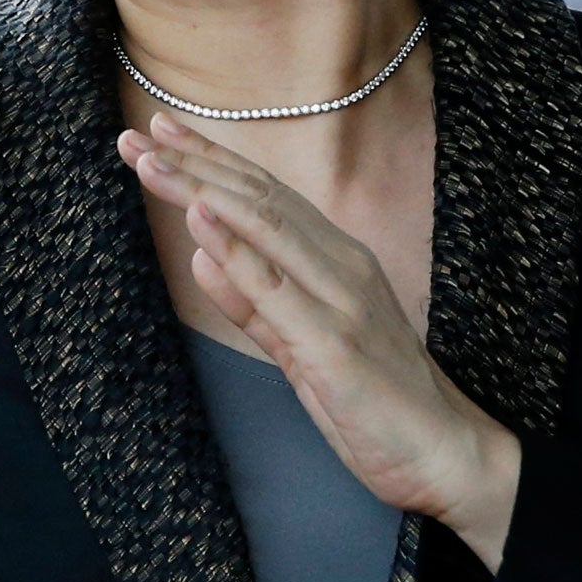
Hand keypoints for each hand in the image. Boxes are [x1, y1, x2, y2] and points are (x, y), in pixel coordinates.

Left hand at [119, 112, 521, 571]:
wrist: (445, 452)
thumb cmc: (374, 398)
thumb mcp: (299, 344)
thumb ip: (251, 300)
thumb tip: (202, 255)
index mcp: (336, 259)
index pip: (264, 194)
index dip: (212, 158)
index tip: (162, 129)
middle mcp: (341, 265)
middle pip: (257, 198)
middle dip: (193, 163)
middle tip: (137, 136)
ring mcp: (341, 300)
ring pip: (264, 226)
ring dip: (201, 189)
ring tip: (152, 162)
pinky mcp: (335, 343)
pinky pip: (276, 289)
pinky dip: (235, 249)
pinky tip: (199, 218)